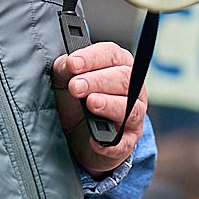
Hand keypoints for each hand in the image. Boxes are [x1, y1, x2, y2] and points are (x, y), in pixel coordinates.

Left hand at [53, 41, 146, 176]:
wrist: (76, 137)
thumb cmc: (75, 102)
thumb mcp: (65, 81)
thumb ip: (65, 69)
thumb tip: (66, 63)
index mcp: (118, 66)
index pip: (111, 55)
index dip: (92, 58)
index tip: (72, 63)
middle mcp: (132, 89)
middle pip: (124, 79)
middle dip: (98, 81)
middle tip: (75, 87)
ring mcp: (133, 116)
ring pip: (131, 108)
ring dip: (109, 105)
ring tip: (91, 104)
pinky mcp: (128, 142)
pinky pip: (125, 143)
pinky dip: (111, 143)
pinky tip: (96, 140)